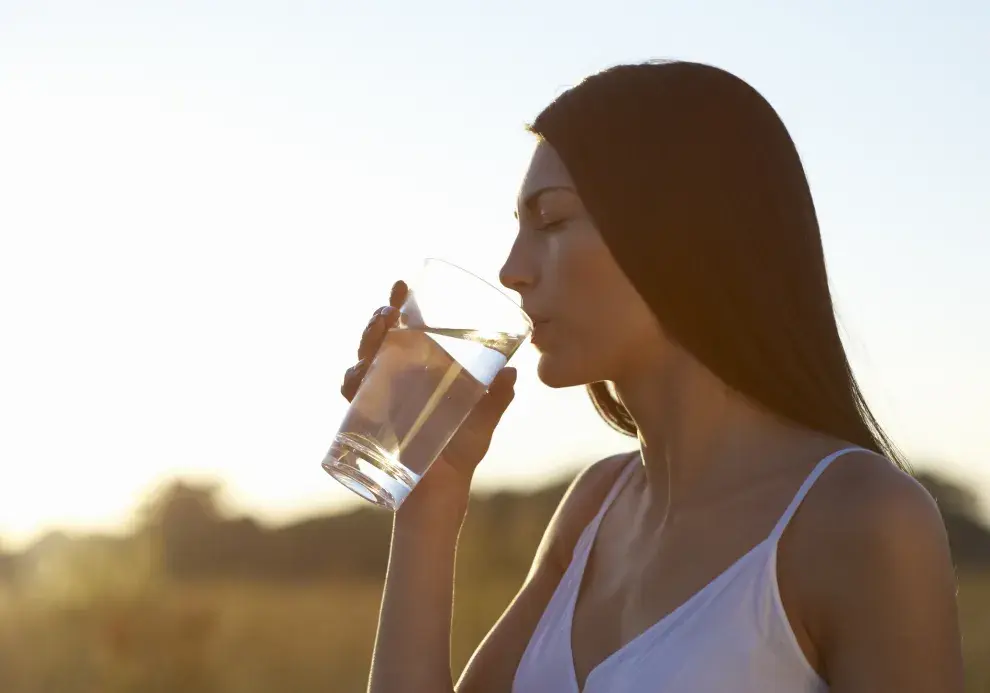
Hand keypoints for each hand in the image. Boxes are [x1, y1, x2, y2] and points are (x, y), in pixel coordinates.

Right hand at [341, 280, 517, 513]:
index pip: (404, 332)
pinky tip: (356, 376)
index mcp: (418, 372)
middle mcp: (394, 381)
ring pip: (362, 362)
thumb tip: (513, 373)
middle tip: (390, 309)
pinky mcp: (368, 423)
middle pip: (378, 341)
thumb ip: (496, 398)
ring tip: (380, 329)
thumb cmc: (459, 453)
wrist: (441, 494)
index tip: (401, 285)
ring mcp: (378, 401)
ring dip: (366, 342)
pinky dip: (351, 384)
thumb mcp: (482, 421)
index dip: (399, 306)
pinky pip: (352, 399)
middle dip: (378, 320)